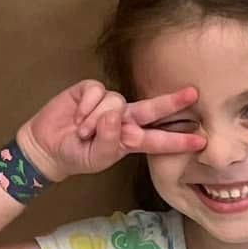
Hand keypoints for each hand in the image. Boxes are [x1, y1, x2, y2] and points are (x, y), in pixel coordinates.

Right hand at [18, 82, 206, 181]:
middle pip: (152, 108)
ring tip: (83, 132)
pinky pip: (96, 93)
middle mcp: (125, 118)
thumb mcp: (97, 158)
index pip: (158, 139)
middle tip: (193, 94)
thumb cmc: (77, 155)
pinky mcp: (90, 90)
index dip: (178, 140)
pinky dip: (85, 108)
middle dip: (172, 102)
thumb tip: (116, 115)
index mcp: (131, 139)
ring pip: (114, 103)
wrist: (47, 146)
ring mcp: (109, 102)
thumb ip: (110, 141)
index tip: (200, 141)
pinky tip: (76, 119)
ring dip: (95, 120)